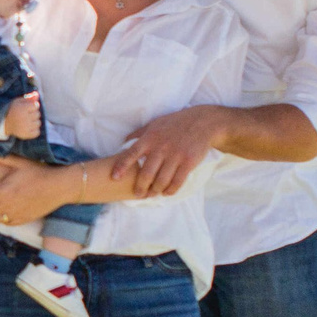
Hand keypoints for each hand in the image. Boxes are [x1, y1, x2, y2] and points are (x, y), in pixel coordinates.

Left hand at [0, 159, 76, 226]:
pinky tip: (9, 210)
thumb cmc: (40, 172)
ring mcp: (17, 214)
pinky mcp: (25, 219)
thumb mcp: (21, 162)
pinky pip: (8, 223)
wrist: (59, 187)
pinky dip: (5, 218)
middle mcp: (9, 204)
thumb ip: (1, 158)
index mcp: (5, 190)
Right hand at [8, 92, 41, 139]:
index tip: (27, 107)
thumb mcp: (18, 102)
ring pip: (38, 123)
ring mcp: (25, 128)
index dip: (32, 105)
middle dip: (33, 113)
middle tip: (25, 114)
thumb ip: (29, 98)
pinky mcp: (26, 135)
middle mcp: (24, 118)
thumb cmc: (12, 110)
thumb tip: (37, 94)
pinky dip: (34, 130)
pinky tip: (28, 127)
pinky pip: (37, 132)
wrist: (4, 124)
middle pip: (38, 114)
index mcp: (22, 109)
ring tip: (26, 121)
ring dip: (34, 122)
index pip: (36, 105)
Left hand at [113, 105, 230, 197]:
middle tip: (138, 194)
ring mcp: (175, 156)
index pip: (131, 154)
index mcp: (150, 138)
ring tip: (152, 194)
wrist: (203, 122)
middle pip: (146, 174)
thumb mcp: (155, 123)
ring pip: (161, 181)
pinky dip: (170, 190)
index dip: (121, 166)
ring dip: (155, 191)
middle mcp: (161, 148)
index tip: (114, 177)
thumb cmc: (175, 123)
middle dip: (140, 188)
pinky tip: (167, 192)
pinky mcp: (188, 162)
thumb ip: (139, 133)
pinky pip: (177, 182)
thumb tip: (123, 142)